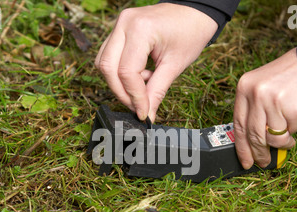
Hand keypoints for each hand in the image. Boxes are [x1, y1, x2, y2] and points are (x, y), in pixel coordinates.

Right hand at [95, 3, 216, 121]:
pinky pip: (108, 56)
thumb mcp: (175, 65)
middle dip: (122, 92)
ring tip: (143, 87)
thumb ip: (157, 91)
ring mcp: (119, 25)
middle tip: (138, 107)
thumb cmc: (190, 32)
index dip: (134, 96)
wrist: (193, 12)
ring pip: (104, 63)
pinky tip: (140, 75)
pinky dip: (120, 72)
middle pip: (108, 67)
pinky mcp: (118, 30)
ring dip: (119, 83)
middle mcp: (124, 24)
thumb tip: (147, 114)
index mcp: (141, 29)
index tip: (143, 112)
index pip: (127, 71)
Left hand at [233, 48, 296, 168]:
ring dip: (280, 144)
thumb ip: (254, 110)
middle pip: (252, 135)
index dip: (241, 147)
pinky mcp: (292, 110)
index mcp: (244, 87)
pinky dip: (292, 135)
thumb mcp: (263, 87)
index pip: (238, 124)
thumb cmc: (291, 78)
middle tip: (262, 162)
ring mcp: (273, 102)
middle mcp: (256, 94)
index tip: (244, 160)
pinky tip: (295, 128)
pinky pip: (289, 133)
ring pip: (271, 138)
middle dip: (258, 153)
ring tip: (286, 141)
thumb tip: (250, 142)